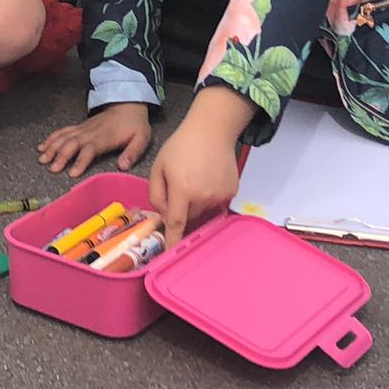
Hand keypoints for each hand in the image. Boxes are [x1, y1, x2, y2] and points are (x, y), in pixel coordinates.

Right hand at [38, 102, 152, 175]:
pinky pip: (63, 131)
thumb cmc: (135, 124)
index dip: (80, 160)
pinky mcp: (80, 126)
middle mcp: (91, 132)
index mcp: (105, 137)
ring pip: (64, 137)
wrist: (127, 104)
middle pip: (72, 143)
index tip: (72, 173)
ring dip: (52, 147)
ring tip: (42, 159)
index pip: (90, 149)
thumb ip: (133, 152)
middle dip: (60, 155)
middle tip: (51, 168)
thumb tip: (123, 166)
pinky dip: (51, 138)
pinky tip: (42, 146)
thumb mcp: (142, 138)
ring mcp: (83, 128)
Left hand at [149, 90, 250, 241]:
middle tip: (178, 186)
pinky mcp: (231, 192)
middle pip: (189, 217)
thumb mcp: (158, 167)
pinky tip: (207, 179)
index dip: (173, 242)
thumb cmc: (180, 146)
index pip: (176, 224)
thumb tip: (163, 216)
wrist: (212, 130)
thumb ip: (156, 194)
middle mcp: (203, 197)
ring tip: (194, 179)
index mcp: (182, 190)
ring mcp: (220, 196)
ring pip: (203, 212)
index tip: (170, 257)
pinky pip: (216, 204)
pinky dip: (209, 197)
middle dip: (181, 209)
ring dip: (195, 204)